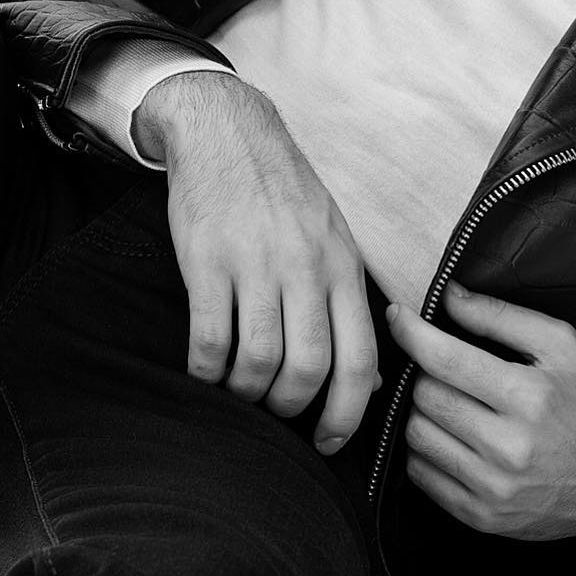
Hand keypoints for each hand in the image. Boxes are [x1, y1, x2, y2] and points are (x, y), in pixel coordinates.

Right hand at [134, 70, 378, 453]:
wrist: (228, 131)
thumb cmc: (283, 192)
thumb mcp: (333, 236)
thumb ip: (348, 300)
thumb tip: (370, 378)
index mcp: (343, 265)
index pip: (360, 359)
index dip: (346, 415)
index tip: (328, 444)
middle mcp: (305, 266)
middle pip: (308, 369)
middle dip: (291, 408)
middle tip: (275, 412)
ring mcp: (256, 263)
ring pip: (259, 362)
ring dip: (246, 393)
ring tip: (239, 390)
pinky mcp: (207, 261)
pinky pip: (210, 340)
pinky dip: (207, 372)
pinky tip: (205, 371)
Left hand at [385, 280, 575, 541]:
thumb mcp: (560, 345)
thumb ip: (500, 316)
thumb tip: (449, 296)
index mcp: (529, 396)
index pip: (445, 360)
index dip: (412, 332)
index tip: (398, 316)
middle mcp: (509, 447)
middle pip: (425, 396)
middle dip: (426, 373)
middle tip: (446, 367)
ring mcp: (493, 487)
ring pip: (417, 435)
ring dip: (423, 411)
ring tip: (451, 402)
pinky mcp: (482, 517)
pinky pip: (421, 476)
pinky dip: (426, 450)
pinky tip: (451, 437)